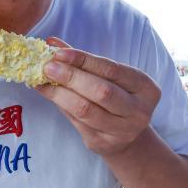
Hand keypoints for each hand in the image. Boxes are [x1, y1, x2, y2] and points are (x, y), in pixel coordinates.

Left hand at [36, 37, 160, 155]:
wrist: (128, 136)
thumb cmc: (117, 97)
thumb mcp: (110, 78)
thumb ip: (84, 61)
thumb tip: (52, 43)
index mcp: (146, 88)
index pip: (112, 70)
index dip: (84, 60)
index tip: (59, 53)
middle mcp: (139, 111)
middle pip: (101, 91)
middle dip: (71, 77)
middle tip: (47, 67)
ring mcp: (123, 131)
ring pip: (86, 110)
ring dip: (60, 94)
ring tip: (41, 82)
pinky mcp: (104, 144)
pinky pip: (77, 122)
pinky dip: (60, 106)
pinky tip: (49, 95)